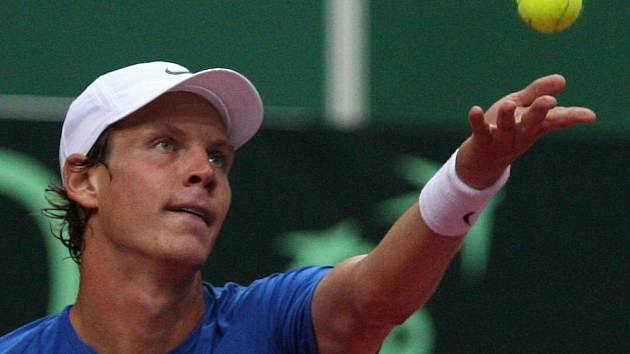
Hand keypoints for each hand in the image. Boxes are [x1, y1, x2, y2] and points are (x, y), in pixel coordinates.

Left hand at [457, 74, 595, 188]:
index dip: (573, 117)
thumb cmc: (504, 130)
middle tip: (549, 102)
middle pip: (532, 122)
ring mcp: (501, 140)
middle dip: (540, 112)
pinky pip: (480, 131)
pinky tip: (474, 110)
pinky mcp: (481, 142)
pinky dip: (477, 121)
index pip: (557, 120)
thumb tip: (562, 79)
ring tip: (509, 104)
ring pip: (506, 128)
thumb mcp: (521, 109)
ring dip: (508, 117)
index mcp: (534, 125)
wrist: (480, 164)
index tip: (591, 116)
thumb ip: (537, 93)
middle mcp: (520, 134)